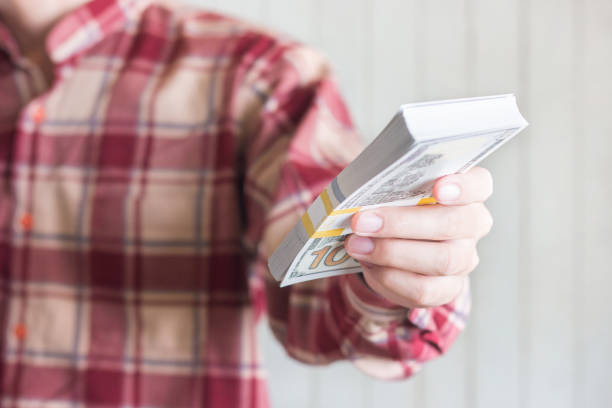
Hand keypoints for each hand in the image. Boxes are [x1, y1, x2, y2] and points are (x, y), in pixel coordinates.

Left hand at [344, 167, 492, 308]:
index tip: (438, 188)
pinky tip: (368, 264)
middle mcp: (473, 224)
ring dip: (391, 252)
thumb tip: (361, 197)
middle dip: (402, 223)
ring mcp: (464, 258)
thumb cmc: (396, 204)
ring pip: (441, 259)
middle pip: (453, 223)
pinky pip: (423, 289)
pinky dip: (389, 277)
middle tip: (362, 221)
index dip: (463, 186)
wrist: (395, 240)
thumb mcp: (394, 187)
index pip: (479, 184)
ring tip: (356, 244)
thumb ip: (388, 185)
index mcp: (468, 190)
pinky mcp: (448, 288)